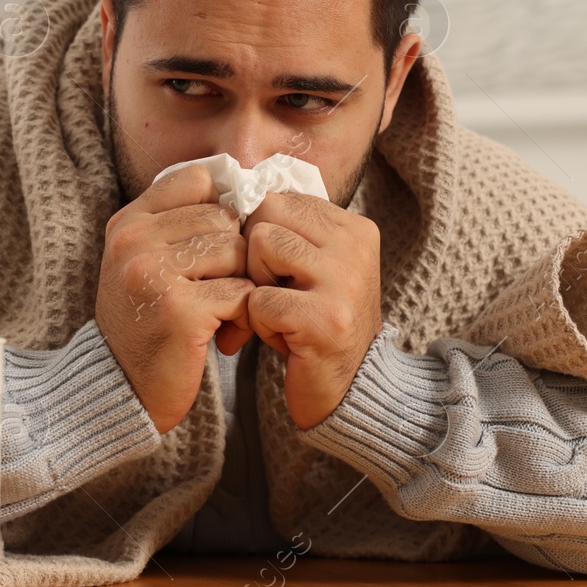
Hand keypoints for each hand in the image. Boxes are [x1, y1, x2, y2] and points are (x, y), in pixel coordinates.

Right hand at [95, 165, 255, 432]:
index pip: (198, 179)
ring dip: (242, 285)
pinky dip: (243, 316)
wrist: (120, 391)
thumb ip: (181, 224)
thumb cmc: (146, 324)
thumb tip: (244, 184)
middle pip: (224, 218)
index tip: (217, 245)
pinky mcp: (178, 309)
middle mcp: (134, 240)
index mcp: (128, 222)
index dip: (220, 209)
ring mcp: (153, 273)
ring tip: (222, 313)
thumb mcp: (147, 263)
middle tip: (221, 292)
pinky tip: (224, 334)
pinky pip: (241, 292)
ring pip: (237, 252)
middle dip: (235, 256)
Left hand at [241, 191, 382, 429]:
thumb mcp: (312, 268)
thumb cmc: (317, 325)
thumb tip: (231, 195)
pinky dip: (260, 325)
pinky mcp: (325, 319)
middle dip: (253, 254)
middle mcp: (355, 246)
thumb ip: (289, 232)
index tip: (276, 272)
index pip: (279, 198)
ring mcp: (344, 280)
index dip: (261, 235)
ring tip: (280, 314)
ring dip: (256, 286)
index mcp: (354, 228)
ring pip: (261, 246)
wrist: (349, 392)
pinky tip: (287, 341)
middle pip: (266, 214)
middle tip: (271, 292)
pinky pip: (258, 299)